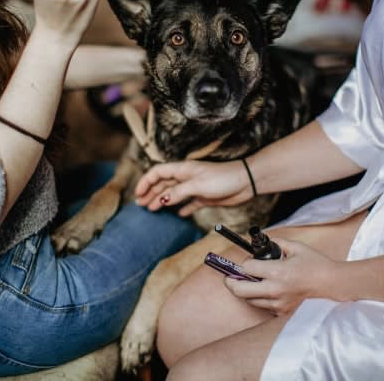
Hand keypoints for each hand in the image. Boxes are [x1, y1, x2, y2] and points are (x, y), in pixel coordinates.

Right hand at [134, 160, 253, 216]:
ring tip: (152, 209)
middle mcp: (186, 177)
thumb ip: (179, 192)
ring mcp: (195, 187)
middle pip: (163, 184)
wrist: (245, 182)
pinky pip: (189, 203)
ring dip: (162, 200)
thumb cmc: (223, 178)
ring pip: (174, 194)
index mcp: (183, 170)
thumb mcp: (197, 185)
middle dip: (151, 193)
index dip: (146, 182)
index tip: (138, 194)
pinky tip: (178, 214)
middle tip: (141, 205)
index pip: (158, 172)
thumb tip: (162, 199)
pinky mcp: (204, 197)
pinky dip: (182, 208)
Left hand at [224, 238, 343, 315]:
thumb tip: (262, 241)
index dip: (244, 263)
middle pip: (240, 290)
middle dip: (230, 282)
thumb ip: (276, 242)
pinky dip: (259, 298)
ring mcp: (279, 303)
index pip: (247, 268)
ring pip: (249, 300)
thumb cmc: (315, 264)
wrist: (332, 284)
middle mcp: (276, 290)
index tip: (247, 260)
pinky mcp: (282, 312)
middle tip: (229, 277)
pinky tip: (264, 290)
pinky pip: (263, 306)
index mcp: (278, 272)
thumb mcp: (295, 247)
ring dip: (244, 291)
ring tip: (246, 282)